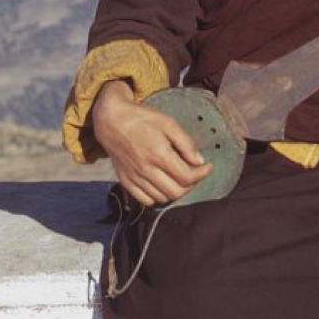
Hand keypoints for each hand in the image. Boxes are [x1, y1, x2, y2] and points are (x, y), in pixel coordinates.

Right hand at [91, 79, 212, 206]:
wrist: (111, 120)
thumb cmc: (142, 119)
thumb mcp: (168, 123)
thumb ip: (186, 143)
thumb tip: (199, 161)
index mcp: (159, 154)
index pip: (187, 177)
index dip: (202, 174)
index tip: (207, 167)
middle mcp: (146, 170)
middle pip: (176, 192)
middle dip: (190, 185)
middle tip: (193, 173)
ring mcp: (134, 177)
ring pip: (162, 198)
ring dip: (174, 191)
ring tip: (178, 177)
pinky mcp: (125, 181)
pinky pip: (145, 200)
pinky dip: (157, 196)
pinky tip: (161, 183)